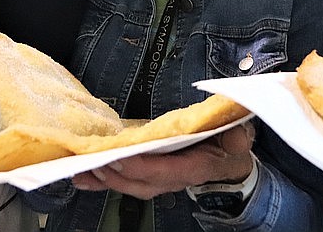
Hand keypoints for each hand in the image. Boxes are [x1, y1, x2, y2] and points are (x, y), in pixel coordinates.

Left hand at [71, 121, 255, 199]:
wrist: (230, 162)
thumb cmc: (231, 146)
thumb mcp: (240, 138)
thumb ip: (238, 139)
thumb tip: (236, 137)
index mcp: (196, 168)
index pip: (167, 172)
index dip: (144, 167)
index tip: (123, 157)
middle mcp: (175, 179)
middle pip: (142, 183)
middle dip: (117, 175)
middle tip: (94, 161)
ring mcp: (161, 181)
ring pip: (130, 185)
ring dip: (105, 180)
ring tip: (82, 172)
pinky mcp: (150, 177)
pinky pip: (125, 181)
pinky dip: (104, 180)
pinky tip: (85, 177)